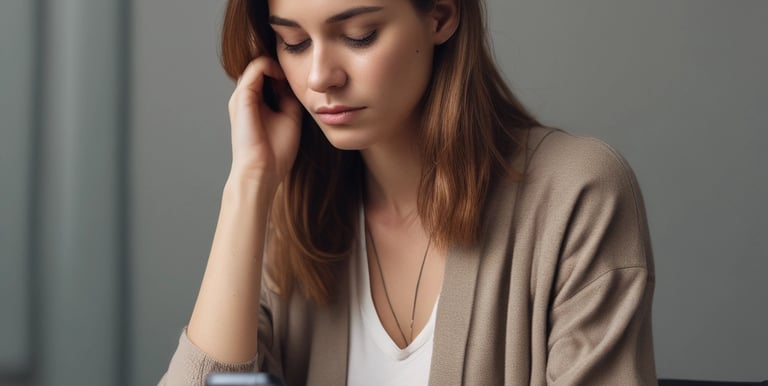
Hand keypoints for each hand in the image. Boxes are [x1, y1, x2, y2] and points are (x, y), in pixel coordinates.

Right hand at [227, 57, 301, 187]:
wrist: (262, 172)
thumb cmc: (275, 153)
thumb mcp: (289, 118)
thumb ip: (289, 98)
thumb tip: (294, 81)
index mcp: (254, 104)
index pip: (266, 76)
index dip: (283, 71)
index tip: (302, 76)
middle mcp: (245, 98)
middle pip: (261, 68)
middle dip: (280, 65)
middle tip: (299, 70)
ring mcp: (241, 97)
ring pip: (257, 64)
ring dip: (277, 64)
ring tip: (291, 72)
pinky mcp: (243, 98)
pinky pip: (256, 68)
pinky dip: (271, 66)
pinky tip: (284, 76)